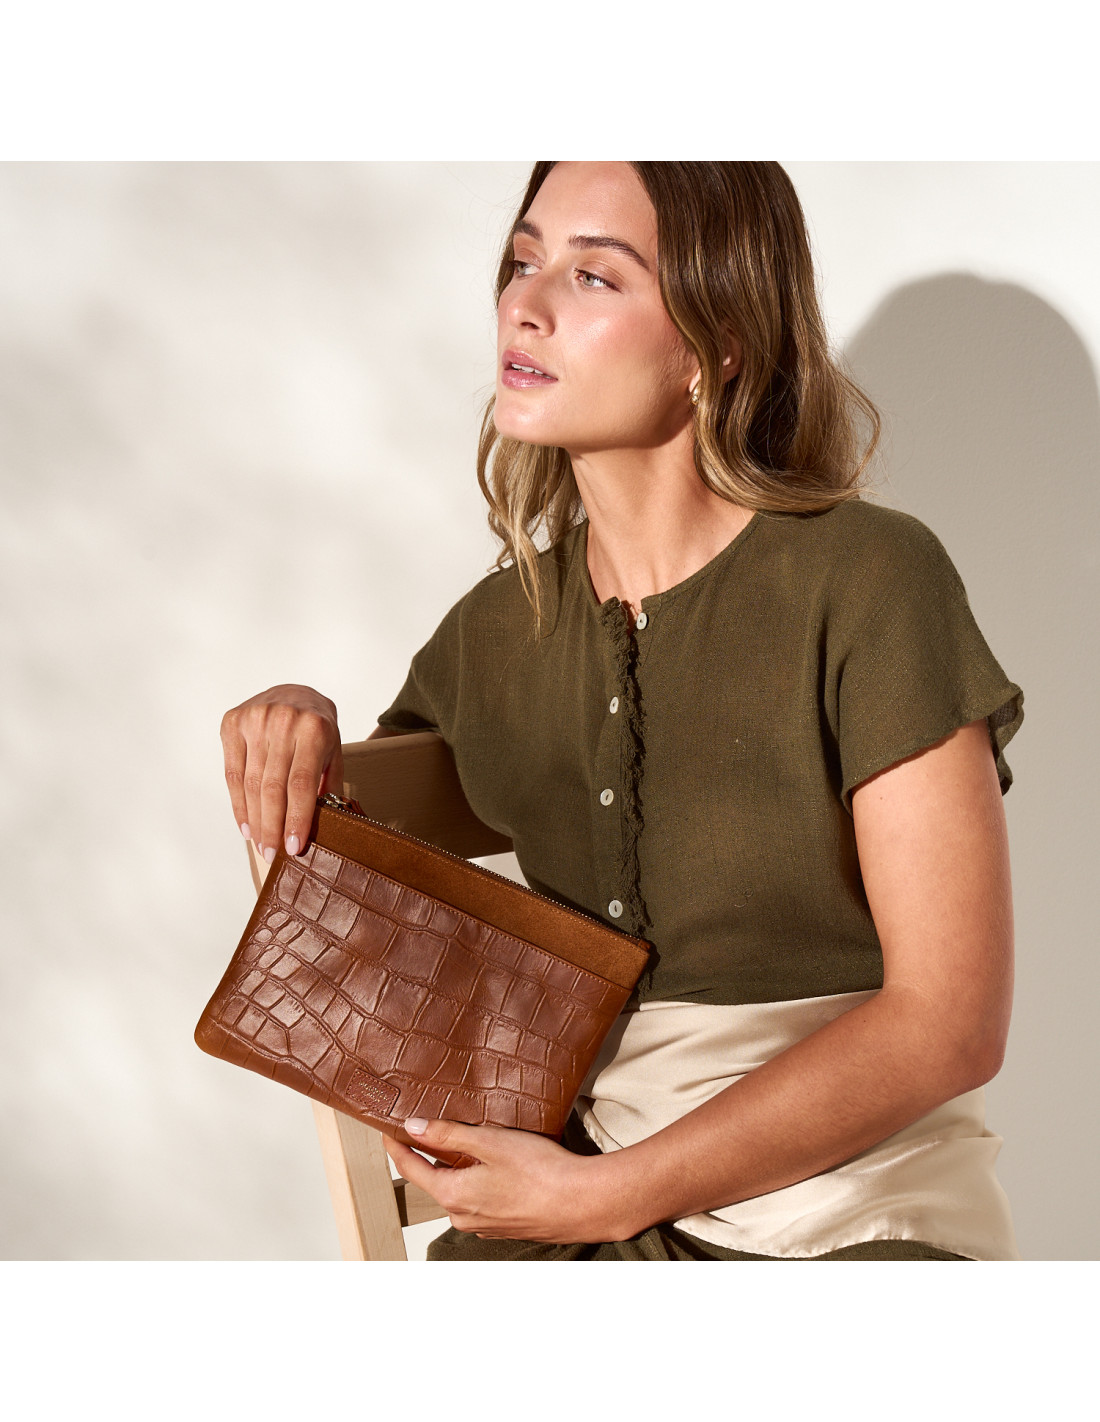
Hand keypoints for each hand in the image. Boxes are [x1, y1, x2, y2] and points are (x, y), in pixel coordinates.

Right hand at [220, 684, 342, 861]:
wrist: (296, 691)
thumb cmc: (318, 729)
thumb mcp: (334, 752)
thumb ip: (327, 786)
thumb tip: (320, 830)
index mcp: (313, 729)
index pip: (301, 784)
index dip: (295, 819)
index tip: (293, 847)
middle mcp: (282, 721)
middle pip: (272, 787)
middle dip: (271, 826)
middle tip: (272, 855)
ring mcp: (254, 720)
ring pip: (250, 783)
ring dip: (254, 819)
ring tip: (260, 844)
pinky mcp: (232, 722)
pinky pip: (232, 772)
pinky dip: (238, 803)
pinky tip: (245, 824)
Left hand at [383, 1118, 630, 1243]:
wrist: (583, 1204)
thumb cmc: (540, 1172)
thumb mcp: (490, 1143)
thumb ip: (448, 1135)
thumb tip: (412, 1127)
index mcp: (454, 1195)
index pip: (412, 1169)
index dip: (397, 1148)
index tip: (387, 1132)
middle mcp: (463, 1216)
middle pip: (435, 1181)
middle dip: (427, 1157)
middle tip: (422, 1131)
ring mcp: (485, 1225)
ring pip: (459, 1192)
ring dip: (455, 1170)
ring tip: (460, 1145)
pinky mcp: (505, 1226)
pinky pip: (480, 1201)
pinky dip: (476, 1181)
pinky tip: (493, 1166)